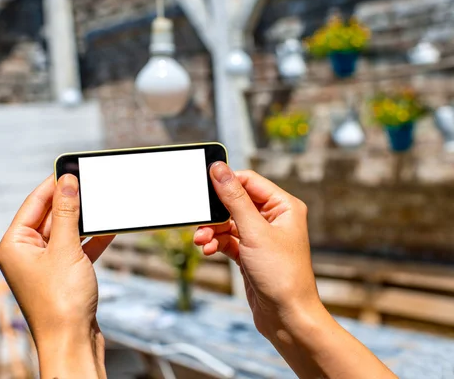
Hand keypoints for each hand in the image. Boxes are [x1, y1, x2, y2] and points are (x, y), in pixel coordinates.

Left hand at [0, 174, 113, 378]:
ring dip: (84, 221)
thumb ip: (68, 213)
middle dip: (71, 202)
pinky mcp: (62, 276)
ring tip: (102, 203)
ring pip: (65, 233)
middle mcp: (25, 254)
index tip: (71, 167)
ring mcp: (44, 266)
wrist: (73, 343)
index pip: (34, 203)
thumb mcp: (65, 249)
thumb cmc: (61, 302)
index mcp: (14, 245)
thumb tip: (67, 182)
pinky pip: (76, 249)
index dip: (53, 184)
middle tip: (91, 183)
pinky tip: (108, 229)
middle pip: (50, 216)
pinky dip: (91, 240)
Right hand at [194, 162, 318, 335]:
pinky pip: (227, 240)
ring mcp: (261, 237)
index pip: (249, 181)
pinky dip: (216, 243)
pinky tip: (209, 250)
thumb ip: (234, 198)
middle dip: (215, 213)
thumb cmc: (282, 275)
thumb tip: (219, 169)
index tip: (203, 185)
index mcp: (284, 206)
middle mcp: (274, 218)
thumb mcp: (254, 232)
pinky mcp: (250, 253)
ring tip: (202, 241)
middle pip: (235, 202)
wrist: (286, 317)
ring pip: (228, 223)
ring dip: (212, 230)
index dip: (226, 182)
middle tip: (200, 219)